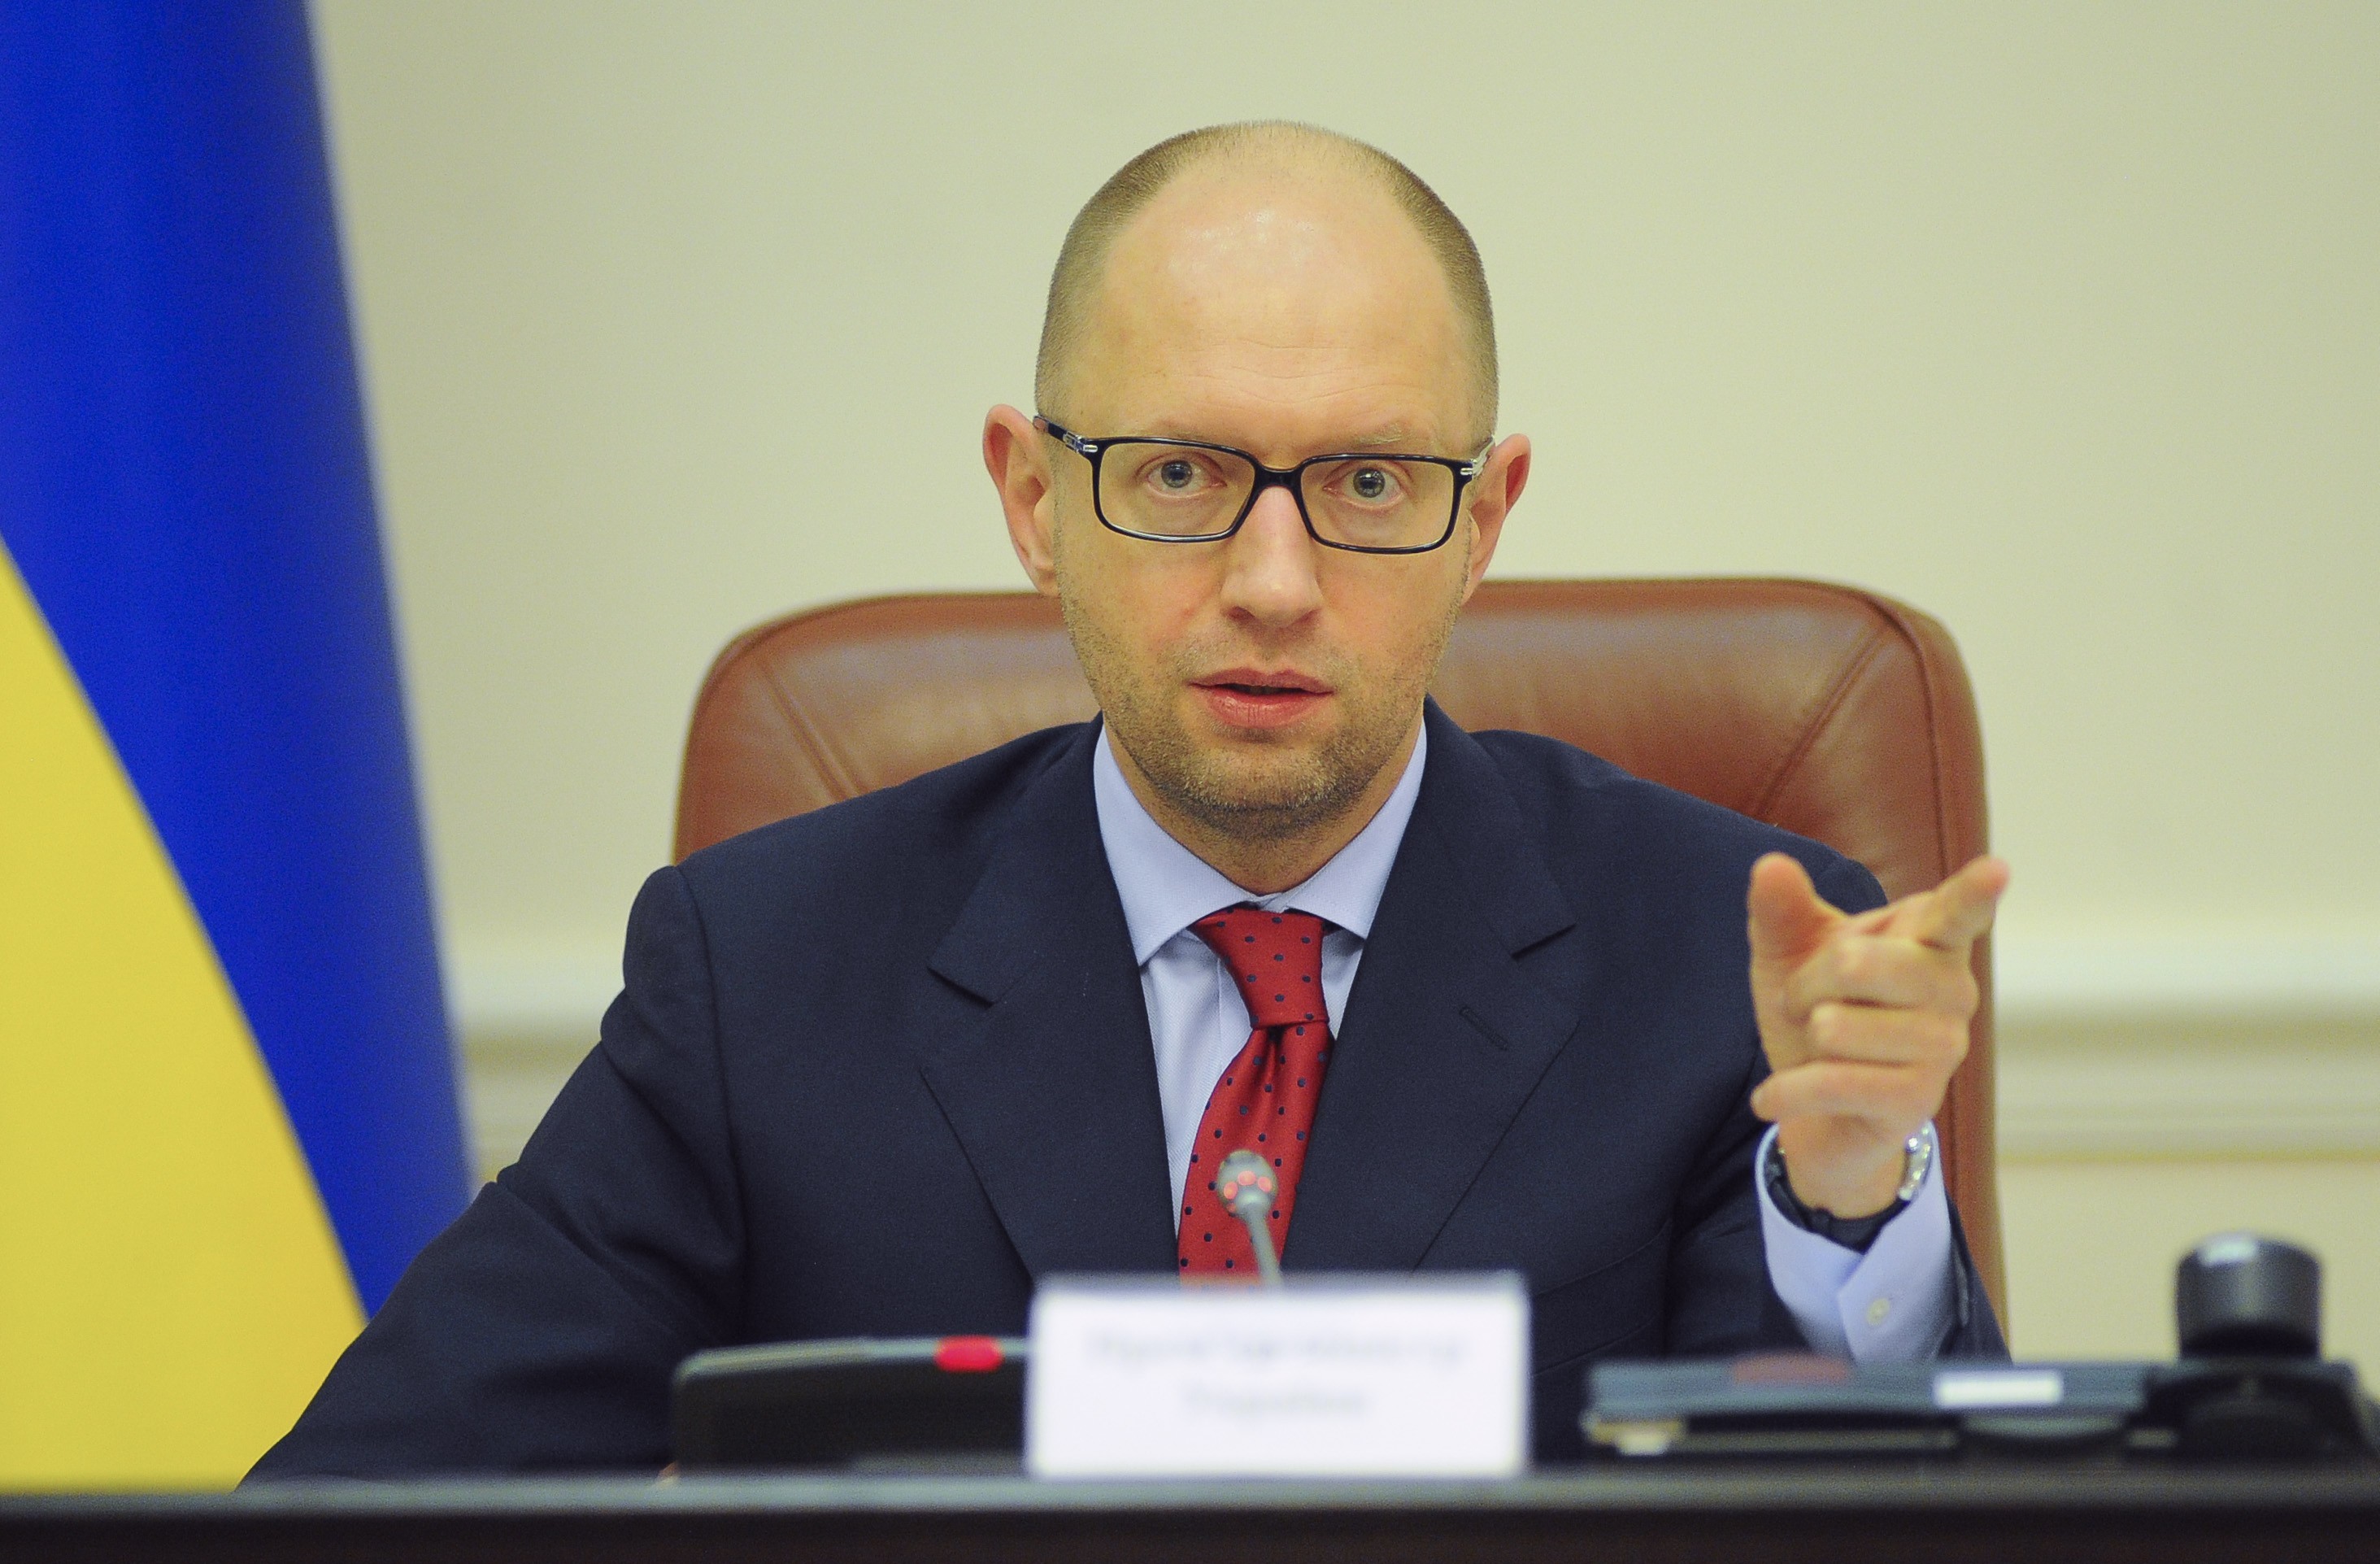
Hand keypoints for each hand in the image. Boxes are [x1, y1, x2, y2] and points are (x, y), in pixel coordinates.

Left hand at [1745, 852, 2008, 1217]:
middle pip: (1850, 964)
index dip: (1973, 893)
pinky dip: (1785, 1092)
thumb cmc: (1818, 1011)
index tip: (1996, 869)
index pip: (1955, 912)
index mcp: (1929, 939)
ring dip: (1802, 1039)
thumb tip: (1771, 864)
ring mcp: (1943, 1047)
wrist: (1817, 1109)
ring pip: (1833, 1027)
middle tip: (1808, 1005)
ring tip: (1819, 1050)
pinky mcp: (1919, 1100)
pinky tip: (1772, 1098)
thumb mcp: (1788, 954)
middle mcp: (1952, 989)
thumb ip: (1782, 908)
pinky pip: (1831, 1084)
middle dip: (1804, 986)